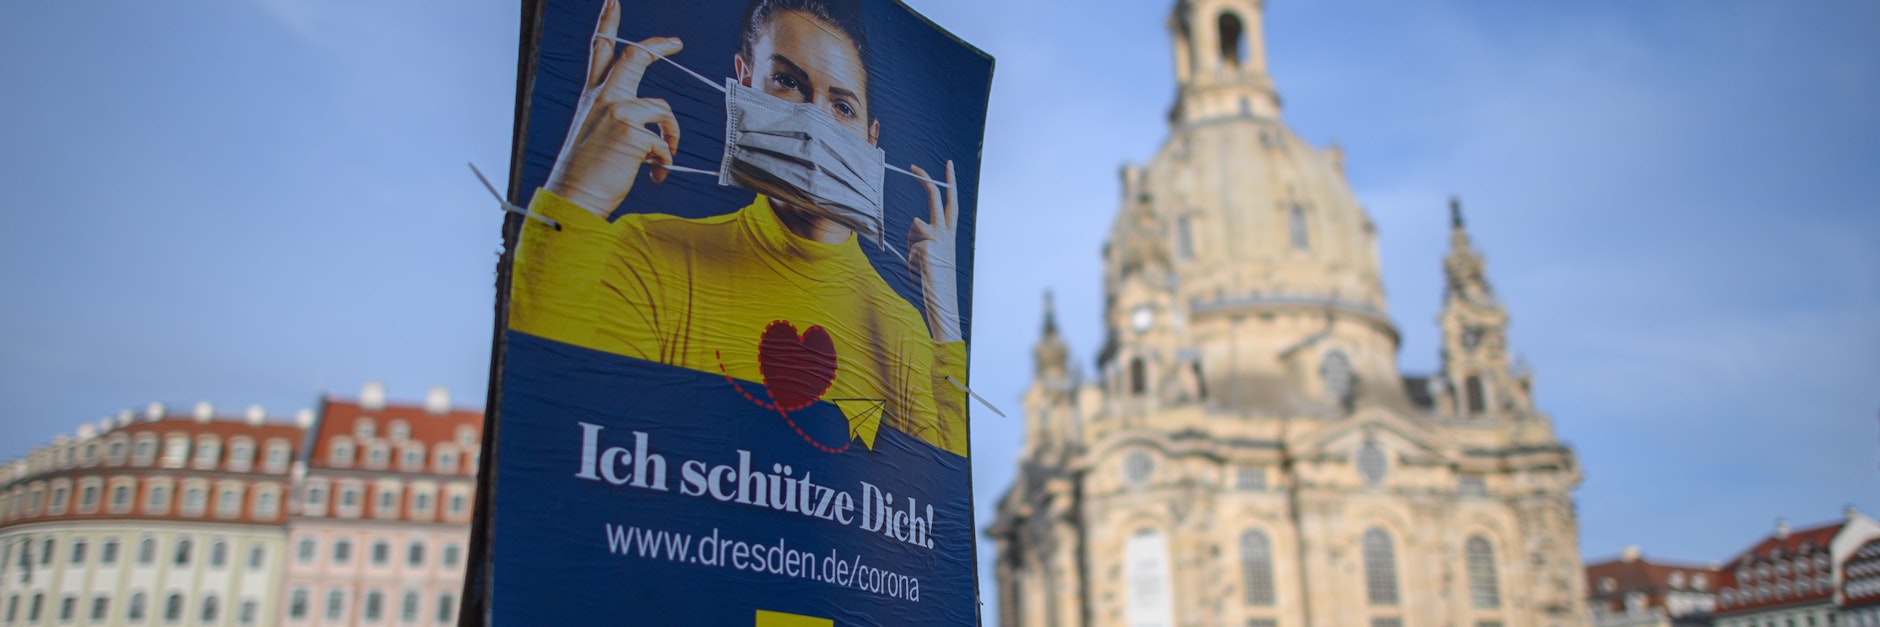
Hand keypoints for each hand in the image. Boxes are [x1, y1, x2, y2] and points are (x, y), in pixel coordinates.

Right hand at [542, 0, 681, 216]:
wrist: (573, 197)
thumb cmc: (587, 173)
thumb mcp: (596, 135)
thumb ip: (619, 120)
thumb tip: (655, 129)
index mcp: (593, 97)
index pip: (600, 50)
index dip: (608, 23)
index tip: (613, 0)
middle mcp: (603, 98)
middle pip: (634, 57)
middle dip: (657, 45)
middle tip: (676, 41)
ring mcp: (616, 112)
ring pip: (663, 109)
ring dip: (672, 136)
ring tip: (663, 161)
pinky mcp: (630, 132)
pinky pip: (664, 142)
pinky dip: (665, 161)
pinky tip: (654, 176)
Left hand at [907, 161, 961, 342]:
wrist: (943, 302)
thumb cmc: (935, 280)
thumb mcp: (932, 254)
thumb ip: (924, 236)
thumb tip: (915, 221)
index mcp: (950, 233)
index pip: (952, 201)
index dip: (950, 182)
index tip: (948, 164)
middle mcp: (947, 233)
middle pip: (936, 198)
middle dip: (926, 180)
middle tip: (914, 166)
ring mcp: (938, 239)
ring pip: (914, 227)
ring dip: (912, 246)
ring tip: (921, 266)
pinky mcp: (926, 247)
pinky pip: (911, 247)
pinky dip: (911, 260)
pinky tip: (920, 272)